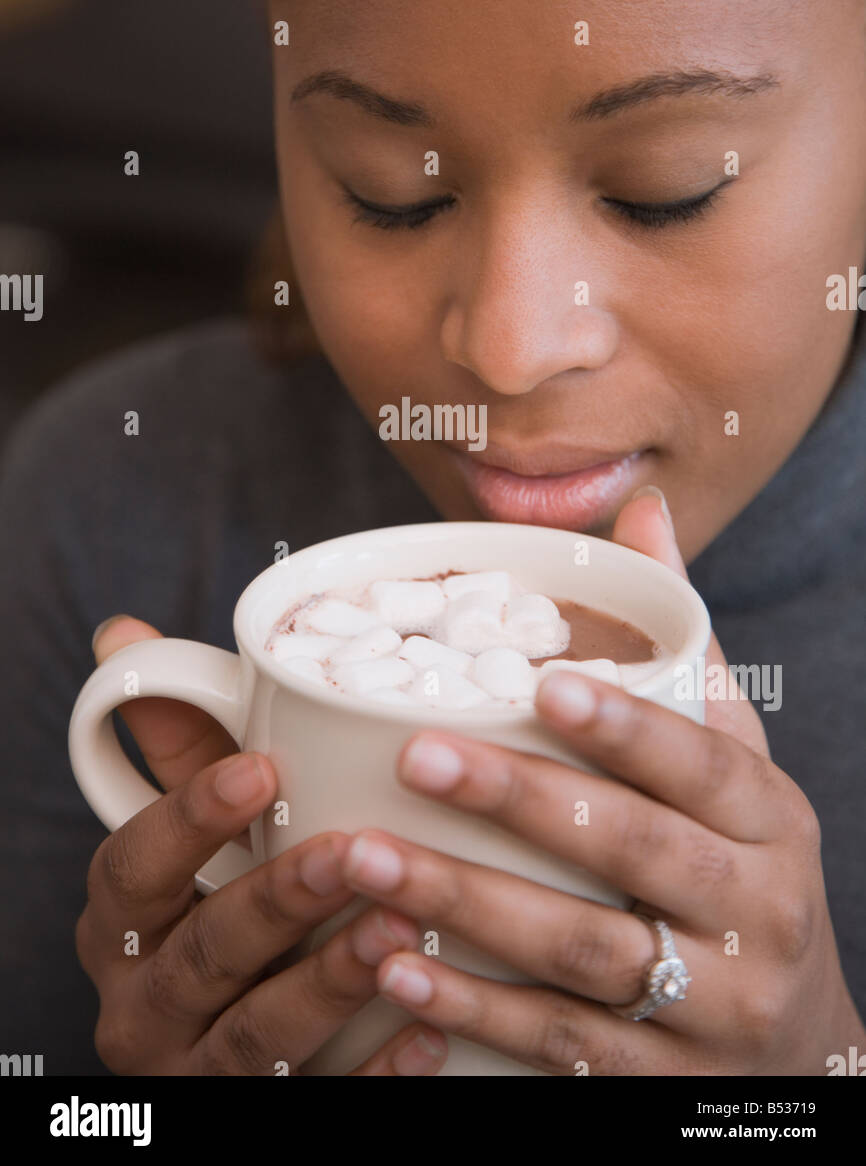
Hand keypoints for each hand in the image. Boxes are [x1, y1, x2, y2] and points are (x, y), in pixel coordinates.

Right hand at [76, 617, 446, 1075]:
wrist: (229, 1045)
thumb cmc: (220, 903)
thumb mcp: (195, 833)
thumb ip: (174, 747)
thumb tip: (121, 635)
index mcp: (125, 922)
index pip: (131, 869)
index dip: (189, 819)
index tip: (260, 767)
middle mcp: (145, 1002)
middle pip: (203, 953)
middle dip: (278, 900)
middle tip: (357, 850)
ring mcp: (197, 1071)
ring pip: (256, 1038)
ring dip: (331, 983)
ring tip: (402, 930)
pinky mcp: (258, 1120)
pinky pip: (315, 1105)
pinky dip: (373, 1071)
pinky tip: (433, 1027)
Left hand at [332, 493, 865, 1074]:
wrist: (799, 1051)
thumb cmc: (739, 870)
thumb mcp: (734, 763)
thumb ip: (679, 649)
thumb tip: (637, 513)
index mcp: (769, 819)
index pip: (701, 762)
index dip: (625, 726)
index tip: (542, 683)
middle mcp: (755, 913)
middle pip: (633, 853)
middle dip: (521, 803)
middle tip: (415, 755)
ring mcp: (714, 1010)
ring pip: (584, 955)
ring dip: (468, 907)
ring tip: (367, 859)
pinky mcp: (662, 1089)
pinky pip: (563, 1048)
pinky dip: (474, 1011)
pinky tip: (392, 969)